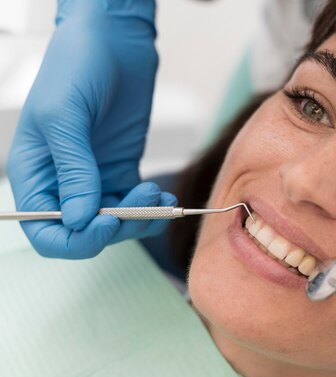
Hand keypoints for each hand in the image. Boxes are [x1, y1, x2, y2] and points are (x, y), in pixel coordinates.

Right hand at [7, 0, 166, 257]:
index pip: (45, 231)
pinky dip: (150, 208)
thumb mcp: (66, 116)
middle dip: (116, 228)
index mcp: (35, 173)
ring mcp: (94, 176)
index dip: (75, 239)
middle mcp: (62, 181)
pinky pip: (134, 203)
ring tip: (158, 198)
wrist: (113, 41)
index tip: (106, 223)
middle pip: (85, 231)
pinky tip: (164, 199)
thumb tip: (80, 219)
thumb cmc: (77, 66)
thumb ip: (73, 170)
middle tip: (143, 206)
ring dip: (138, 219)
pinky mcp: (121, 168)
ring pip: (114, 221)